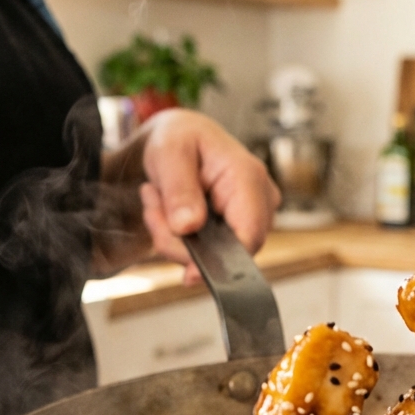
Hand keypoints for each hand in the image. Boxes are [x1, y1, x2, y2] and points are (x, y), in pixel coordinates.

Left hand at [137, 109, 279, 280]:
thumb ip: (179, 190)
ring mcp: (253, 217)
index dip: (221, 261)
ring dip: (176, 240)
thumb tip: (188, 226)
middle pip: (229, 251)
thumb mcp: (169, 153)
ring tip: (158, 203)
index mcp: (248, 177)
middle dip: (181, 242)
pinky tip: (172, 214)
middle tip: (153, 210)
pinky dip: (182, 241)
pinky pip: (210, 253)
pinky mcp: (239, 229)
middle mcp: (260, 199)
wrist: (182, 139)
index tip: (188, 274)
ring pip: (215, 256)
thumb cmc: (180, 140)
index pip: (249, 235)